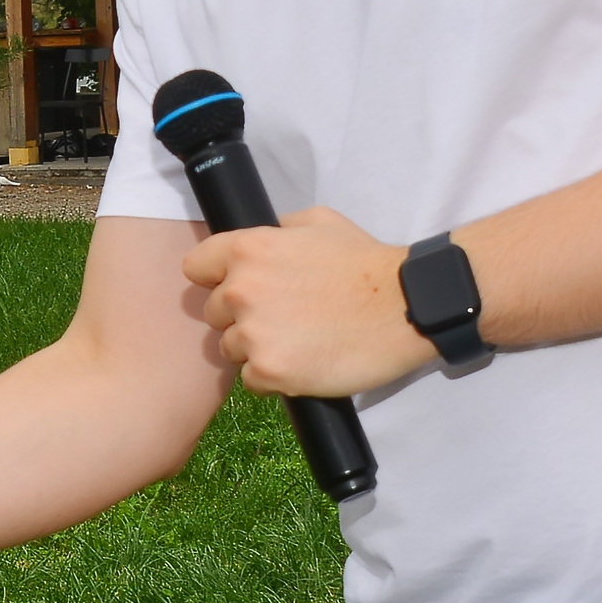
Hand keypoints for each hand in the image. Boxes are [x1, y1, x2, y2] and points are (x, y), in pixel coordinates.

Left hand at [181, 208, 437, 397]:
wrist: (406, 307)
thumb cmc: (366, 262)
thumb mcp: (317, 222)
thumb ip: (277, 230)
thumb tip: (262, 238)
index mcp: (247, 250)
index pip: (195, 267)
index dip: (215, 278)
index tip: (235, 287)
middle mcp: (241, 290)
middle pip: (213, 313)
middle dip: (239, 316)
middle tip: (281, 317)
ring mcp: (253, 333)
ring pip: (230, 348)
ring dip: (255, 348)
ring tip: (297, 341)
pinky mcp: (270, 371)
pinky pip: (251, 380)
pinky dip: (272, 377)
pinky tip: (302, 362)